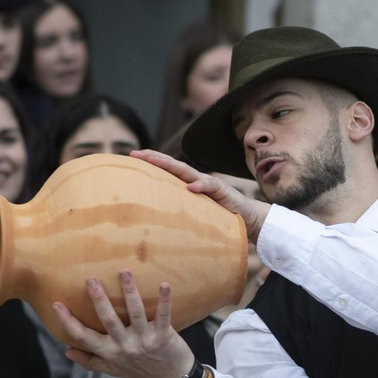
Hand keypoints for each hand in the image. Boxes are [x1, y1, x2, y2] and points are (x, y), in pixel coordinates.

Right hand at [54, 271, 196, 377]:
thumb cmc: (138, 368)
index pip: (84, 337)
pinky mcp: (164, 336)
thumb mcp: (112, 368)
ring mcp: (145, 341)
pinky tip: (164, 285)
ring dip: (130, 292)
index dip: (68, 322)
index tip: (56, 304)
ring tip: (124, 272)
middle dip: (100, 300)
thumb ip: (89, 360)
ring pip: (136, 314)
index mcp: (109, 352)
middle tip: (91, 279)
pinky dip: (164, 301)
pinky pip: (164, 316)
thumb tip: (67, 350)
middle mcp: (125, 346)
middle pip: (109, 321)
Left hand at [130, 150, 271, 241]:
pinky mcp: (223, 191)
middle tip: (136, 154)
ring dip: (170, 165)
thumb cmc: (218, 218)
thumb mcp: (194, 215)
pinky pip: (210, 186)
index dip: (150, 163)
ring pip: (187, 171)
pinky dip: (200, 185)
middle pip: (172, 166)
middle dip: (154, 158)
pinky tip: (190, 187)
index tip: (131, 158)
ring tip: (153, 161)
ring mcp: (209, 184)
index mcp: (188, 184)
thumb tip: (153, 223)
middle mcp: (196, 180)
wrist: (246, 218)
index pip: (166, 171)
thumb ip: (179, 213)